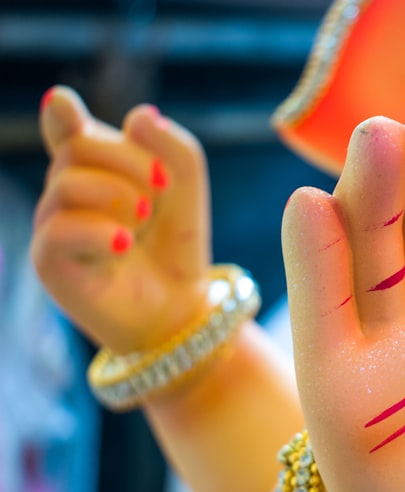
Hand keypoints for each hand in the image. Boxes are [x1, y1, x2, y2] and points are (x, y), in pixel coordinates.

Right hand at [32, 87, 211, 352]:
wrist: (179, 306)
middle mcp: (64, 191)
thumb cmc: (176, 245)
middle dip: (131, 161)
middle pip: (80, 146)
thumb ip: (173, 146)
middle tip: (161, 191)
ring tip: (143, 223)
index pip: (66, 129)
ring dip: (121, 197)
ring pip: (69, 183)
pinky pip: (61, 229)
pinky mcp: (48, 261)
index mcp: (92, 168)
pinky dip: (100, 232)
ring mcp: (52, 225)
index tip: (63, 104)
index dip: (62, 114)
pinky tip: (124, 245)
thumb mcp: (188, 188)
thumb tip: (138, 116)